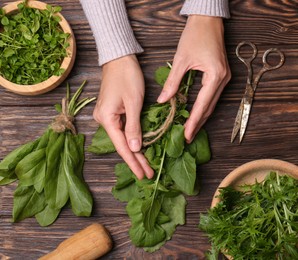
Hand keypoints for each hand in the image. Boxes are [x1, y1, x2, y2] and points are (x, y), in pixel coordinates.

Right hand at [93, 55, 153, 179]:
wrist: (119, 58)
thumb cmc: (127, 76)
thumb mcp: (133, 102)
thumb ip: (134, 127)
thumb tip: (135, 149)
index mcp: (106, 119)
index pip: (122, 147)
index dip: (134, 162)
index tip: (144, 175)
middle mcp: (103, 120)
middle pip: (122, 145)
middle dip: (136, 160)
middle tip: (148, 174)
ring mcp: (106, 117)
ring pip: (122, 139)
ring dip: (134, 151)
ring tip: (146, 166)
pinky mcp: (111, 113)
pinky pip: (122, 130)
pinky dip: (131, 140)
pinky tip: (139, 149)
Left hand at [157, 15, 230, 142]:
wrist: (207, 20)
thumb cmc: (195, 35)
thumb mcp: (181, 59)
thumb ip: (172, 82)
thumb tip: (163, 100)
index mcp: (215, 75)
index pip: (202, 104)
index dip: (194, 122)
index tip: (186, 135)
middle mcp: (223, 79)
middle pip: (210, 108)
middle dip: (198, 124)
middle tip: (187, 138)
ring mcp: (224, 78)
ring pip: (211, 104)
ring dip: (201, 117)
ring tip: (190, 130)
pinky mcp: (221, 76)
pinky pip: (211, 96)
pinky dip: (203, 107)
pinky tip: (195, 115)